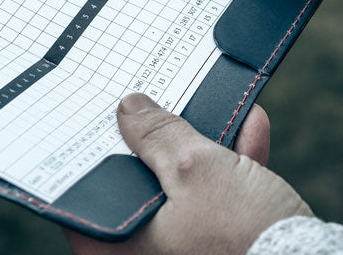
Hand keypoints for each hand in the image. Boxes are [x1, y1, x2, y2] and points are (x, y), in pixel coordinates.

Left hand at [64, 95, 308, 254]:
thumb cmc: (241, 236)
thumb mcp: (196, 168)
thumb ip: (157, 135)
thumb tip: (128, 109)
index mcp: (120, 249)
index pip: (90, 192)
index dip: (99, 148)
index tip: (111, 114)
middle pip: (142, 184)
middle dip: (166, 138)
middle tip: (169, 103)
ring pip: (184, 190)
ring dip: (209, 145)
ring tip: (225, 107)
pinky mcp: (222, 250)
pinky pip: (217, 203)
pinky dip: (232, 169)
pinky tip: (252, 130)